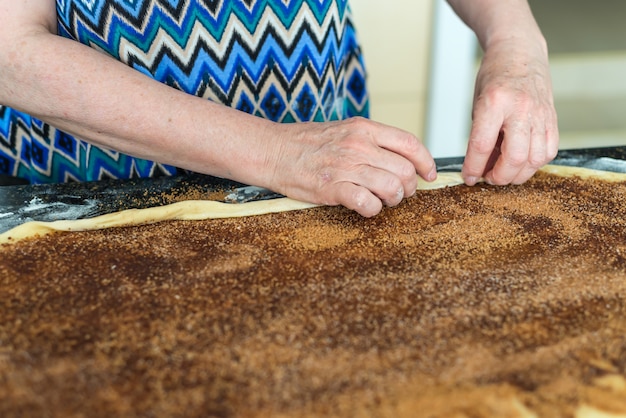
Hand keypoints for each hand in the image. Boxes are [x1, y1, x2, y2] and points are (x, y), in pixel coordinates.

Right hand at [268, 117, 436, 216]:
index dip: (426, 162)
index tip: (429, 175)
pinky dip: (372, 210)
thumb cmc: (307, 143)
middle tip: (398, 193)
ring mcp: (346, 167)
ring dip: (392, 200)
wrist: (273, 151)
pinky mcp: (333, 189)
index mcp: (364, 128)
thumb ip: (372, 140)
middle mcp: (358, 145)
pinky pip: (368, 204)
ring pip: (392, 188)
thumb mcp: (344, 129)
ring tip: (381, 200)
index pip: (410, 144)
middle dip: (408, 187)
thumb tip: (401, 158)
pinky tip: (364, 206)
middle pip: (405, 170)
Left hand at [462, 38, 558, 185]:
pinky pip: (549, 151)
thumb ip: (480, 136)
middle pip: (514, 158)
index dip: (473, 168)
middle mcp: (520, 108)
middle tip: (489, 178)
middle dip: (499, 177)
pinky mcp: (552, 118)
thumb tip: (479, 169)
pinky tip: (522, 161)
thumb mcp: (478, 104)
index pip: (481, 145)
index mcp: (494, 102)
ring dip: (518, 174)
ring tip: (505, 172)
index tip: (468, 178)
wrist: (520, 52)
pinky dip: (535, 163)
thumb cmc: (495, 77)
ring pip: (535, 159)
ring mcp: (540, 113)